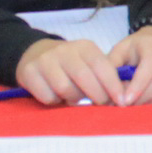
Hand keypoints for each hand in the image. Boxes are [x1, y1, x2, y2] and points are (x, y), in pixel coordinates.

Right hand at [16, 35, 130, 105]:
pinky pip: (48, 97)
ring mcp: (45, 60)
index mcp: (84, 47)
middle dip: (96, 96)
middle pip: (85, 78)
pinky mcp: (30, 72)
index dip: (114, 86)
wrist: (35, 54)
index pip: (103, 66)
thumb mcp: (88, 62)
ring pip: (66, 89)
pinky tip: (55, 95)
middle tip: (99, 105)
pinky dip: (55, 101)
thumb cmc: (70, 65)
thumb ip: (102, 76)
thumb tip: (120, 98)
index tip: (122, 101)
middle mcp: (65, 50)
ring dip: (73, 100)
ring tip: (73, 97)